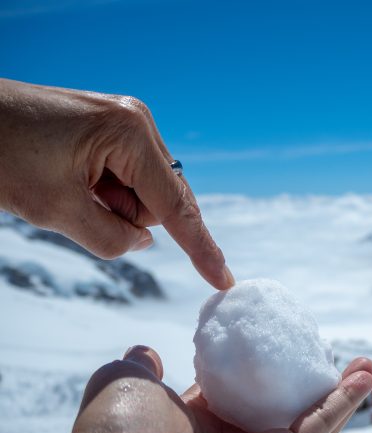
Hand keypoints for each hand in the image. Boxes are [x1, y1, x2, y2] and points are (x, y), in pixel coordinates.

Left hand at [0, 78, 233, 288]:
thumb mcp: (55, 210)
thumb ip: (110, 237)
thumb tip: (141, 240)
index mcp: (130, 134)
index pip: (175, 206)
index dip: (201, 248)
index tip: (224, 280)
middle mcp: (137, 122)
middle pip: (159, 199)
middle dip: (125, 214)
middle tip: (74, 201)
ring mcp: (124, 122)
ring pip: (141, 192)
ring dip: (109, 203)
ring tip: (63, 184)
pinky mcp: (109, 128)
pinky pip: (125, 177)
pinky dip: (102, 191)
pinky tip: (69, 178)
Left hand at [24, 346, 371, 432]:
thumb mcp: (124, 383)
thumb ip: (139, 366)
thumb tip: (146, 350)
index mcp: (194, 421)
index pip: (237, 389)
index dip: (260, 365)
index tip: (278, 338)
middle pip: (281, 404)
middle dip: (308, 379)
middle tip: (330, 352)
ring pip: (309, 418)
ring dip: (340, 390)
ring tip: (366, 364)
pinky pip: (317, 429)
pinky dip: (343, 403)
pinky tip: (364, 376)